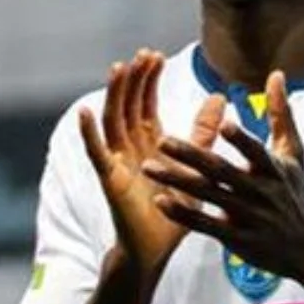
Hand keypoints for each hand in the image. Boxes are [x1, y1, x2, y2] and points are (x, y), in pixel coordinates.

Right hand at [79, 50, 225, 276]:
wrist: (158, 249)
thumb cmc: (174, 210)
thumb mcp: (196, 164)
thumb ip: (204, 132)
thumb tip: (219, 97)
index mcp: (150, 143)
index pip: (145, 103)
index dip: (149, 80)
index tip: (156, 56)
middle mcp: (130, 148)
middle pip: (128, 105)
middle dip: (134, 80)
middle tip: (142, 54)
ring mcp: (117, 162)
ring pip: (112, 121)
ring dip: (114, 95)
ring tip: (117, 68)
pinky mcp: (110, 180)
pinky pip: (96, 153)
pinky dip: (88, 133)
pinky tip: (84, 112)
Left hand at [142, 71, 303, 278]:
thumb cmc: (295, 194)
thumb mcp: (294, 153)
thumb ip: (281, 114)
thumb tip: (276, 74)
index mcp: (273, 170)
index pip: (257, 153)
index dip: (242, 141)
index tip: (224, 126)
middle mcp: (260, 192)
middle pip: (223, 172)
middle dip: (192, 157)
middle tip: (162, 141)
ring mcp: (247, 217)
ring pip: (208, 196)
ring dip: (177, 181)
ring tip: (148, 168)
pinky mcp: (235, 238)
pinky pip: (205, 224)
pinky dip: (183, 213)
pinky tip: (160, 201)